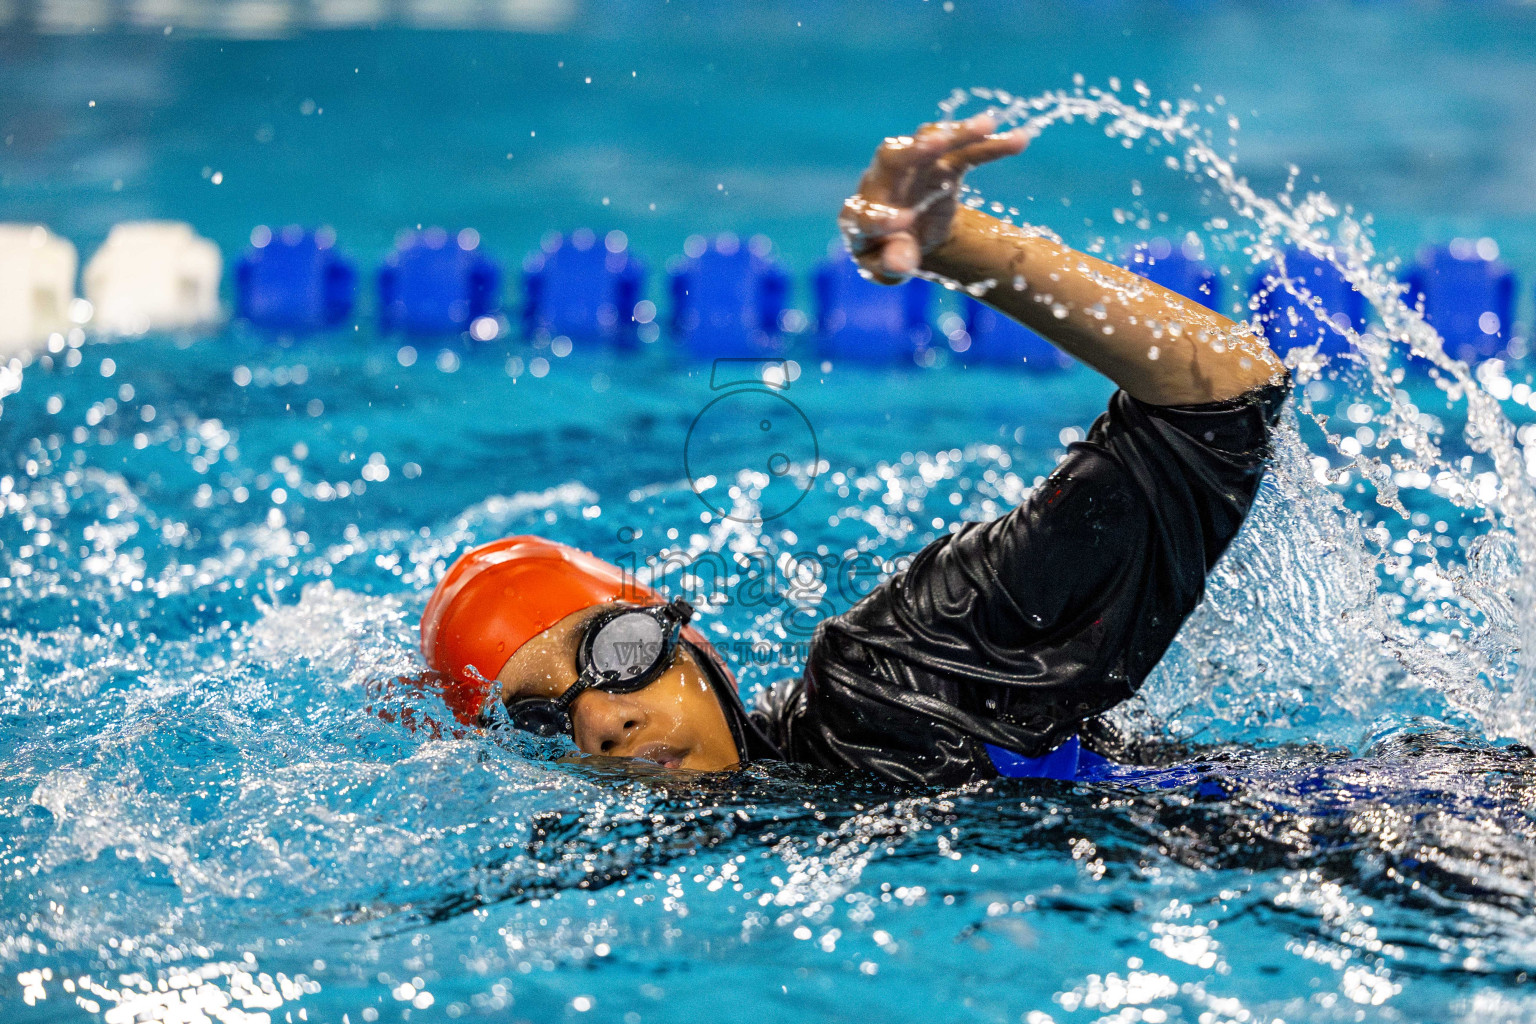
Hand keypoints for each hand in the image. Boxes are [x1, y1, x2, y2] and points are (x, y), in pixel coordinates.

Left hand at [839, 114, 1027, 283]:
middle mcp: (882, 181)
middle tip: (935, 142)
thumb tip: (903, 263)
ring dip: (956, 133)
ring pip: (928, 142)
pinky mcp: (938, 161)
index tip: (903, 222)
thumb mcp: (889, 267)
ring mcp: (910, 166)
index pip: (866, 212)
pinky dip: (988, 143)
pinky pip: (963, 149)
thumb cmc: (890, 253)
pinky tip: (1019, 140)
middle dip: (913, 150)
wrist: (907, 236)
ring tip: (988, 125)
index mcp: (860, 215)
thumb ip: (893, 264)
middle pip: (892, 158)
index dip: (882, 217)